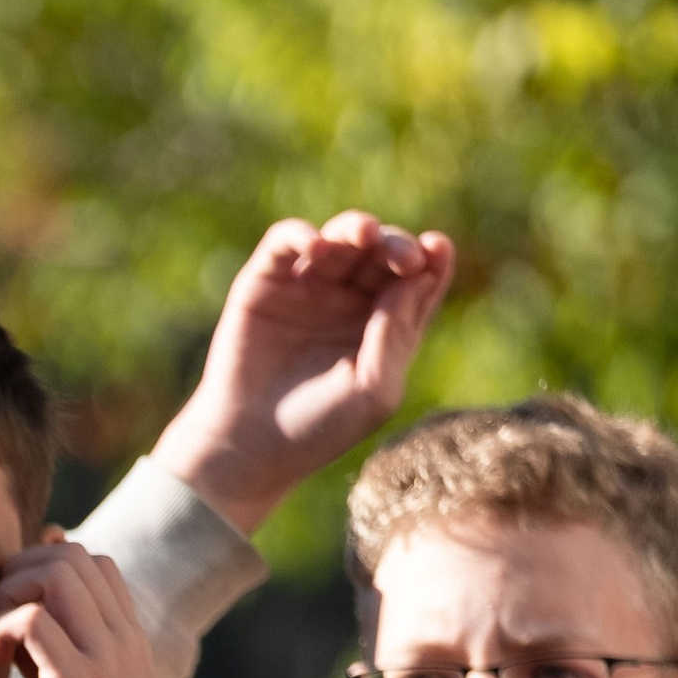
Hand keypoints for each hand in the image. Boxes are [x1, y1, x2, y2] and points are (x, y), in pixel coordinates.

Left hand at [0, 539, 167, 677]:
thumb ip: (56, 647)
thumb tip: (21, 607)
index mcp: (128, 636)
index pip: (94, 561)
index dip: (45, 566)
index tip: (16, 608)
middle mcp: (122, 637)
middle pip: (72, 554)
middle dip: (20, 570)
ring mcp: (105, 657)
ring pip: (56, 573)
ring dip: (11, 592)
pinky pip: (32, 621)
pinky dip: (0, 628)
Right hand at [150, 212, 455, 534]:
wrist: (244, 449)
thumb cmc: (314, 430)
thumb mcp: (373, 393)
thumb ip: (398, 336)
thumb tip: (414, 276)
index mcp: (382, 325)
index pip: (416, 278)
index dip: (430, 257)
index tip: (432, 253)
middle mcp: (347, 302)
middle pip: (381, 251)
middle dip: (395, 244)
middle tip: (399, 257)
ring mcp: (305, 290)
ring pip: (339, 237)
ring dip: (355, 228)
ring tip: (360, 235)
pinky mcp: (263, 284)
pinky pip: (283, 242)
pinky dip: (299, 234)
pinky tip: (314, 247)